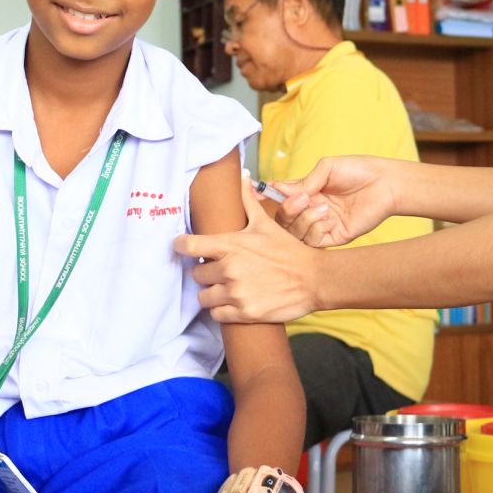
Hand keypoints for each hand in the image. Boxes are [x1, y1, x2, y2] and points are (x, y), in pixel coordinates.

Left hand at [175, 176, 319, 323]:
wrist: (313, 278)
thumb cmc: (288, 250)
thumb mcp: (266, 224)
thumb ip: (248, 201)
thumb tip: (243, 176)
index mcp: (231, 245)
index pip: (189, 246)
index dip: (180, 246)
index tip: (180, 247)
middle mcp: (230, 268)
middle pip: (196, 275)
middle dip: (205, 273)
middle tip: (219, 271)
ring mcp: (236, 292)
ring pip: (203, 297)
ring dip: (212, 293)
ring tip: (226, 288)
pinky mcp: (243, 313)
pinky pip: (216, 315)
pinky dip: (222, 310)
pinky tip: (233, 303)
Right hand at [272, 155, 396, 248]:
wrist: (385, 183)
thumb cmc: (358, 170)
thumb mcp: (327, 168)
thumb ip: (304, 181)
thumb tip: (278, 189)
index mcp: (307, 192)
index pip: (281, 198)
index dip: (267, 197)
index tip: (256, 194)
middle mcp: (311, 210)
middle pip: (283, 220)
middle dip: (288, 210)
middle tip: (302, 198)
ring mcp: (322, 225)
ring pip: (295, 233)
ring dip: (304, 219)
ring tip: (323, 206)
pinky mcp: (335, 237)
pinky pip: (313, 242)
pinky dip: (316, 229)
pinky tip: (330, 218)